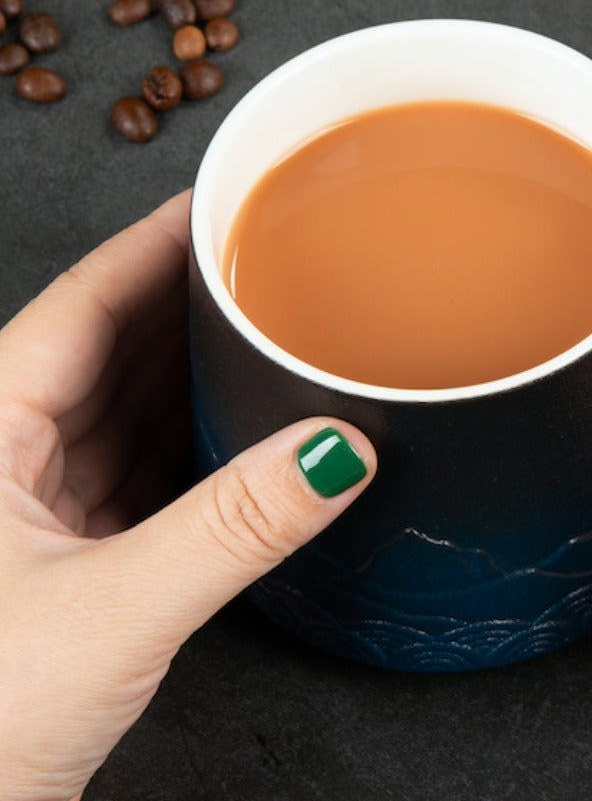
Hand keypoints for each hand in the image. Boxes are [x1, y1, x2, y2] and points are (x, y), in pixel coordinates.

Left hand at [0, 191, 376, 800]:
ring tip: (266, 332)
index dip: (154, 245)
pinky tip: (242, 429)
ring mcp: (31, 505)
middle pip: (110, 344)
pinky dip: (192, 442)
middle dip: (189, 302)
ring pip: (125, 407)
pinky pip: (137, 466)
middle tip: (267, 263)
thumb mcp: (112, 610)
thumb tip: (336, 452)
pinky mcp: (61, 554)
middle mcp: (3, 454)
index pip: (83, 302)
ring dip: (195, 372)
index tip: (219, 203)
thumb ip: (235, 526)